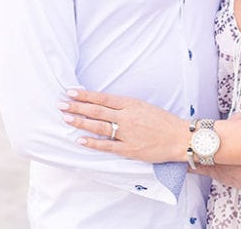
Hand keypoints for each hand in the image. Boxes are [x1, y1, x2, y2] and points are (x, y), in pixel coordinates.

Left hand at [59, 89, 188, 162]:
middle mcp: (127, 117)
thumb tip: (104, 104)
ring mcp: (128, 133)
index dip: (86, 95)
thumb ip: (125, 106)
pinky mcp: (129, 149)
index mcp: (131, 104)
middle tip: (61, 104)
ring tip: (66, 119)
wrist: (180, 138)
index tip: (71, 92)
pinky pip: (107, 146)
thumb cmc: (163, 121)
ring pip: (99, 127)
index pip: (103, 98)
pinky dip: (93, 143)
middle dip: (77, 107)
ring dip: (81, 122)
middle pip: (97, 111)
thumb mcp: (144, 106)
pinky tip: (80, 140)